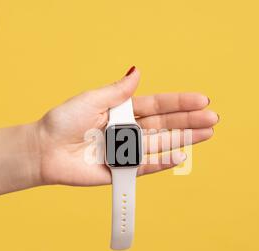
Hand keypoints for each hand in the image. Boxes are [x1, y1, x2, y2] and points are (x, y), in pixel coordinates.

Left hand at [34, 67, 218, 185]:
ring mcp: (126, 151)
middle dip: (189, 121)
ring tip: (207, 134)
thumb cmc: (63, 122)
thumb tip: (137, 71)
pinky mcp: (120, 171)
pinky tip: (180, 156)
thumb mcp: (91, 99)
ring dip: (184, 139)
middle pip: (165, 125)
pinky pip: (144, 167)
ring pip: (160, 144)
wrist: (45, 150)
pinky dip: (161, 162)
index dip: (179, 103)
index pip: (158, 106)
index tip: (201, 100)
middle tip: (213, 119)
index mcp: (123, 111)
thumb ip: (118, 91)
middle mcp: (128, 131)